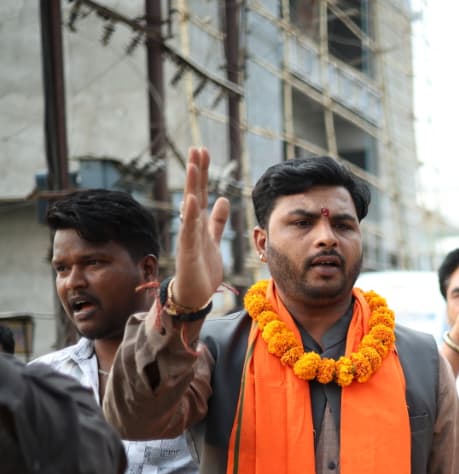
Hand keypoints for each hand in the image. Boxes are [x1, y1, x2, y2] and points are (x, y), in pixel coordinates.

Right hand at [173, 148, 230, 308]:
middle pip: (193, 193)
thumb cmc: (202, 267)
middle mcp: (191, 226)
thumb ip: (217, 220)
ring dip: (191, 186)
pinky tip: (191, 199)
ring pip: (190, 207)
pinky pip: (189, 231)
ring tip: (193, 166)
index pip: (200, 191)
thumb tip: (224, 199)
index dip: (202, 172)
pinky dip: (190, 215)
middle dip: (195, 171)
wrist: (194, 293)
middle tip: (196, 148)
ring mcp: (188, 237)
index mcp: (198, 222)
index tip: (202, 151)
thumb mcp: (213, 239)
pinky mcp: (188, 251)